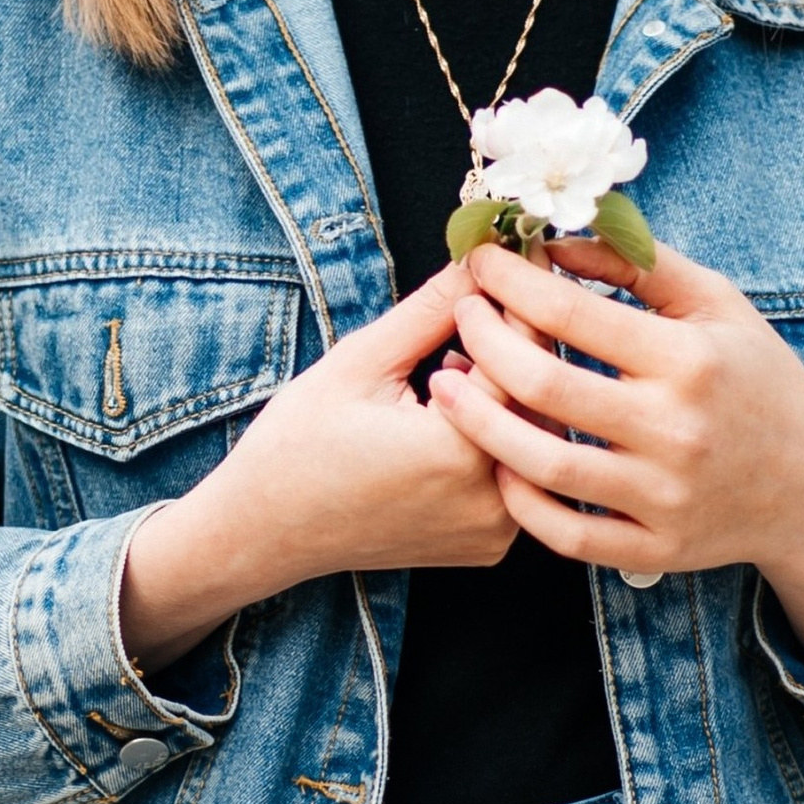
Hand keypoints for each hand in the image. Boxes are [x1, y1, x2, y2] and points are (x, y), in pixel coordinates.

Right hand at [120, 266, 514, 672]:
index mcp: (458, 452)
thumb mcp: (360, 362)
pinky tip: (452, 413)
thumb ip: (431, 310)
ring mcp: (493, 530)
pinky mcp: (487, 544)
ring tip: (453, 363)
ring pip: (531, 437)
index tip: (504, 269)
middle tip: (482, 304)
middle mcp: (490, 500)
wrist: (266, 531)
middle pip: (537, 398)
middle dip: (514, 346)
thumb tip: (480, 259)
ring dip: (506, 393)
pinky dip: (496, 437)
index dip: (513, 305)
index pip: (524, 357)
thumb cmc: (298, 447)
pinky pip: (514, 474)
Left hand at [427, 233, 803, 683]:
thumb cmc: (757, 380)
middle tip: (459, 317)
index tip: (480, 261)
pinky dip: (519, 500)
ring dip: (478, 422)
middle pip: (543, 384)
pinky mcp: (655, 547)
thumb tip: (556, 240)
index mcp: (689, 359)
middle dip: (482, 341)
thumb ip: (638, 264)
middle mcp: (675, 429)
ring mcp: (663, 496)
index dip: (511, 281)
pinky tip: (495, 461)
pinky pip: (565, 533)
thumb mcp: (717, 305)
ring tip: (446, 387)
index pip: (573, 311)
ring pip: (541, 464)